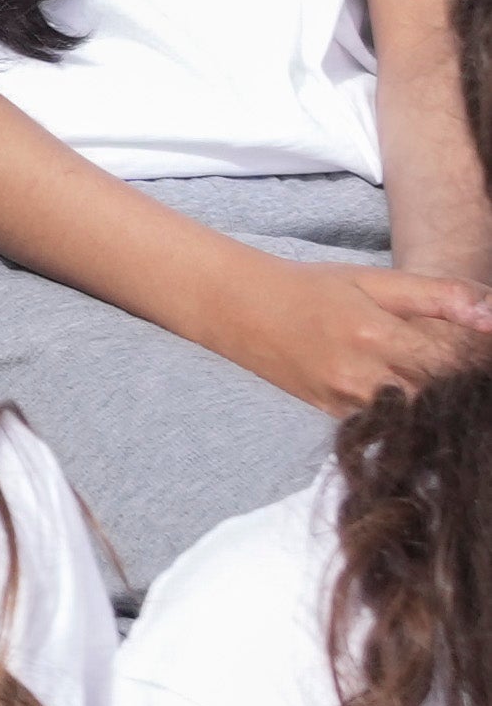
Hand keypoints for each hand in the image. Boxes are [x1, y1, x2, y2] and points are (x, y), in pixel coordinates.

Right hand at [219, 258, 491, 417]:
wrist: (237, 308)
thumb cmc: (312, 288)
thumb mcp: (375, 279)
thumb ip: (440, 295)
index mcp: (376, 334)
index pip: (453, 363)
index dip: (479, 365)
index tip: (483, 360)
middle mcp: (361, 376)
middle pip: (439, 399)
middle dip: (462, 391)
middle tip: (467, 382)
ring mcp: (345, 401)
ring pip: (416, 419)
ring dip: (437, 407)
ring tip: (443, 390)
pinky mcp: (334, 416)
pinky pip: (387, 425)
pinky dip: (408, 415)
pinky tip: (411, 397)